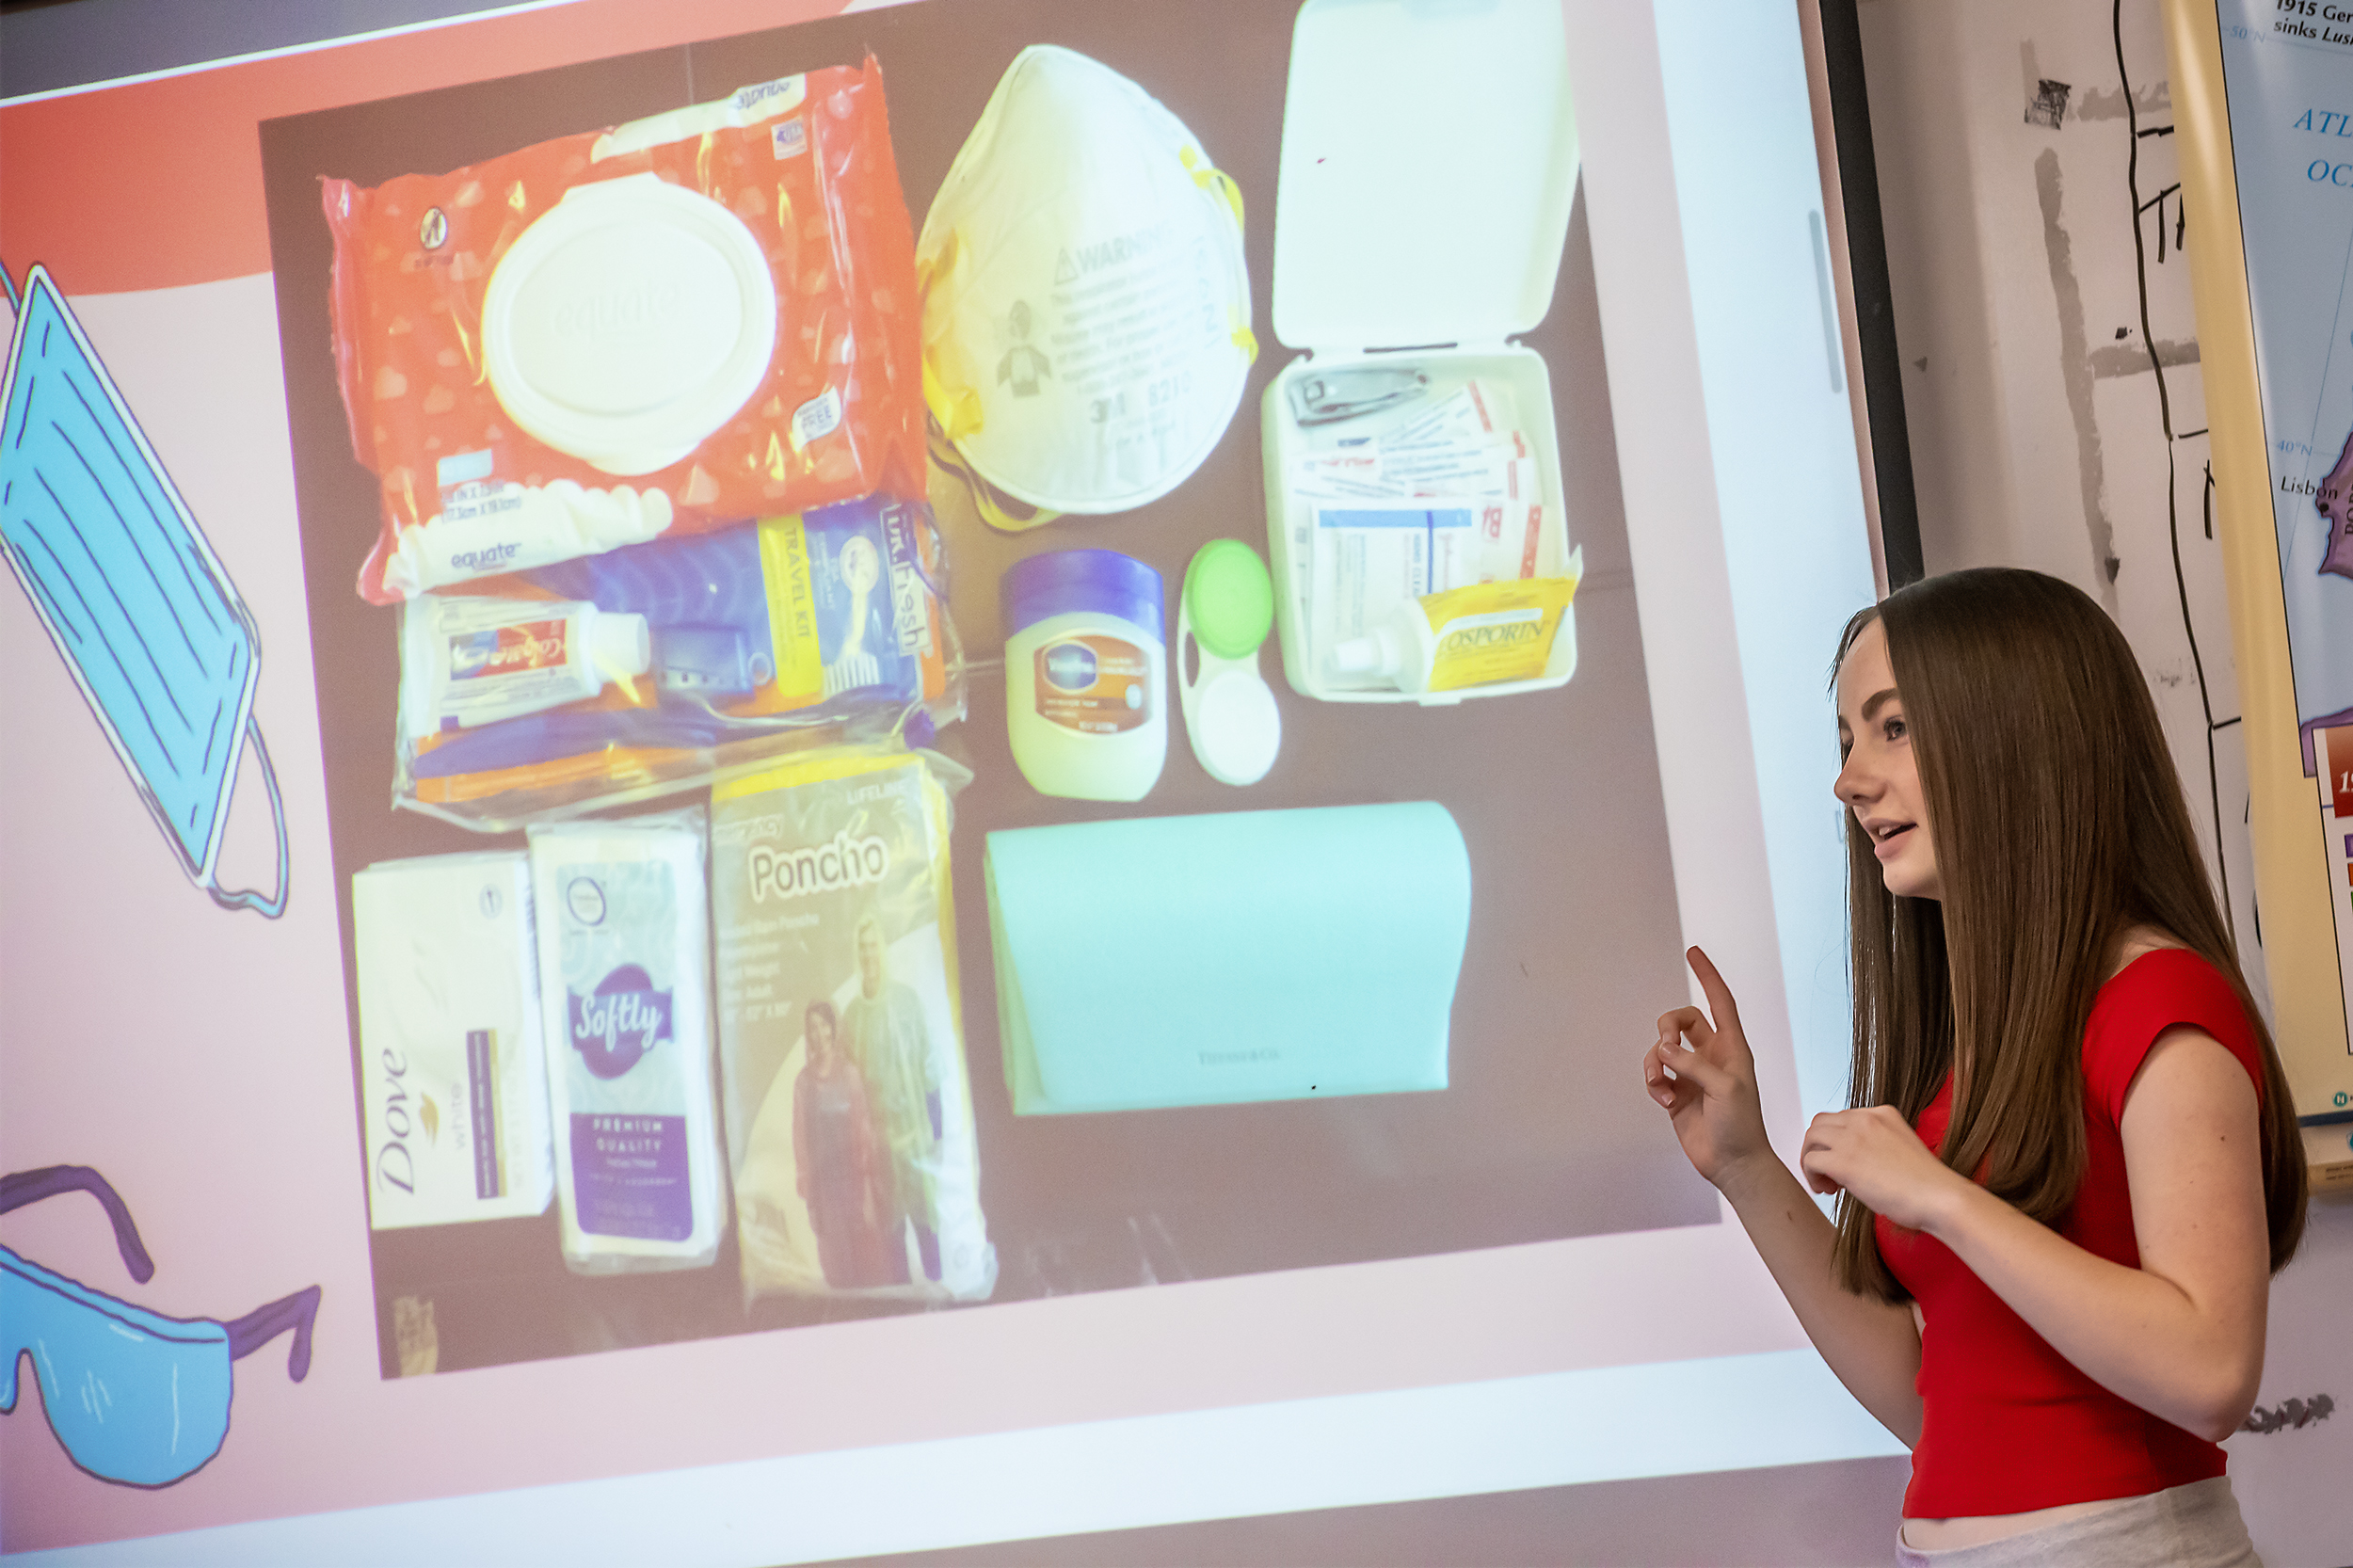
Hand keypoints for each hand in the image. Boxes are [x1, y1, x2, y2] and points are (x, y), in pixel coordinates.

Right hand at [1644, 947, 1773, 1192]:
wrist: (1733, 1163)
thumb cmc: (1741, 1125)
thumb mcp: (1725, 1088)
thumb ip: (1694, 1063)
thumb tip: (1664, 1050)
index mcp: (1732, 1047)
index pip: (1719, 1001)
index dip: (1707, 975)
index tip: (1693, 952)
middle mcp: (1712, 1055)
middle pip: (1681, 1020)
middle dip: (1666, 1027)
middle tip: (1665, 1045)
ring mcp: (1693, 1073)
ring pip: (1662, 1049)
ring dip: (1655, 1064)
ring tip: (1663, 1087)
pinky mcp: (1677, 1092)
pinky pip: (1655, 1074)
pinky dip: (1655, 1084)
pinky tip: (1666, 1101)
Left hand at [1799, 1105, 1969, 1231]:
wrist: (1941, 1199)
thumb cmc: (1927, 1185)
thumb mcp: (1900, 1148)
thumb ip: (1876, 1144)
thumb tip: (1851, 1159)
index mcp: (1883, 1114)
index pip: (1843, 1118)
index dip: (1837, 1142)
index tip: (1844, 1164)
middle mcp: (1866, 1119)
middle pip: (1821, 1123)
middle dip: (1819, 1147)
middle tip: (1830, 1174)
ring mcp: (1854, 1137)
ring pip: (1811, 1138)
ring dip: (1812, 1160)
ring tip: (1827, 1184)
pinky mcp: (1844, 1160)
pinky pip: (1810, 1160)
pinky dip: (1811, 1176)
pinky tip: (1827, 1190)